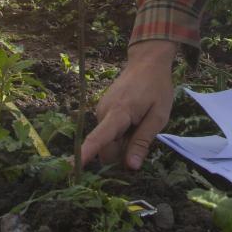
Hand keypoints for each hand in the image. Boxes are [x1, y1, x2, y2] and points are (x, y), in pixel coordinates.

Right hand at [79, 40, 177, 170]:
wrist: (147, 62)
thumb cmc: (157, 88)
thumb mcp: (158, 116)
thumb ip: (143, 141)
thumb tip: (130, 167)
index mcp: (118, 113)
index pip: (98, 138)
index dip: (86, 155)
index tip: (73, 168)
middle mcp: (103, 113)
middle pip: (105, 148)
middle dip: (121, 154)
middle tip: (142, 140)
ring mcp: (100, 111)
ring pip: (107, 142)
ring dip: (122, 143)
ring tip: (139, 126)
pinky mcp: (102, 110)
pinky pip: (108, 132)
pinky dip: (119, 135)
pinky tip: (133, 122)